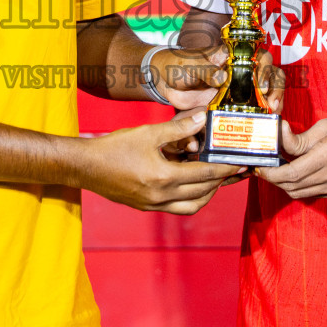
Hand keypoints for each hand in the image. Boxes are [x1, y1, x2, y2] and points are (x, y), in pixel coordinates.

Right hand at [74, 112, 243, 213]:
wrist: (85, 167)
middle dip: (221, 181)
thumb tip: (201, 118)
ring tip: (215, 179)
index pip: (205, 174)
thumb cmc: (114, 147)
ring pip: (192, 206)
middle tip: (232, 170)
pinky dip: (190, 198)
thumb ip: (177, 128)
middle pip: (203, 192)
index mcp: (164, 177)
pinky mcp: (147, 207)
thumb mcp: (147, 133)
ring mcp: (154, 205)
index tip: (241, 163)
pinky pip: (177, 208)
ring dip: (207, 194)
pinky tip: (191, 184)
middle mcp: (161, 197)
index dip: (226, 168)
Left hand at [150, 46, 285, 114]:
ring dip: (272, 101)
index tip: (263, 84)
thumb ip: (205, 70)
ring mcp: (235, 89)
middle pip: (268, 75)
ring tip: (272, 112)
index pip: (259, 56)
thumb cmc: (177, 65)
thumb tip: (221, 77)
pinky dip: (256, 115)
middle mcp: (239, 72)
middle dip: (276, 88)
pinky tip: (260, 122)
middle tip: (272, 103)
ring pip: (263, 92)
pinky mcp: (228, 105)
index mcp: (231, 57)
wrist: (163, 81)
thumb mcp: (190, 64)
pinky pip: (246, 109)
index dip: (266, 68)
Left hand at [257, 113, 326, 199]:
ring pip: (301, 193)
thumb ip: (300, 138)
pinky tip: (298, 171)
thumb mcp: (326, 125)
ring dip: (285, 183)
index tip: (259, 166)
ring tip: (279, 167)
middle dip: (274, 179)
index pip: (290, 174)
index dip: (270, 173)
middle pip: (292, 187)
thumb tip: (278, 139)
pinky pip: (313, 193)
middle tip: (265, 166)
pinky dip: (301, 186)